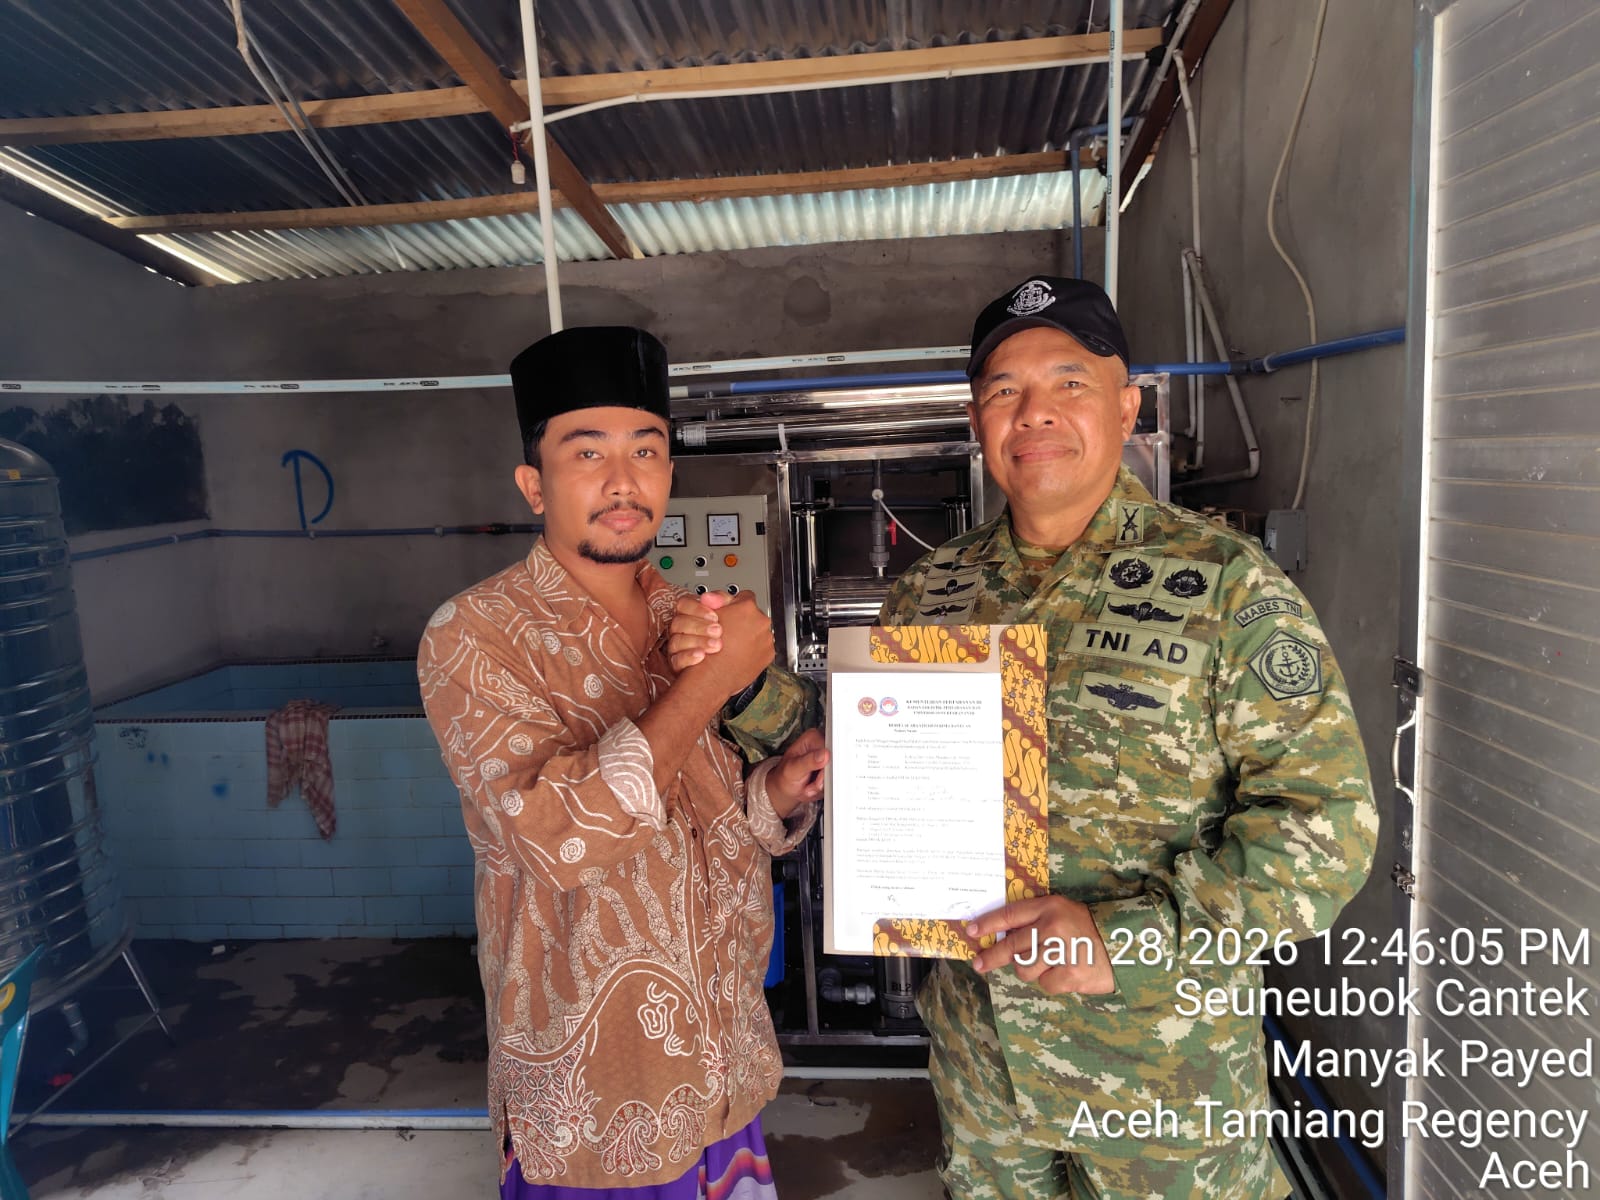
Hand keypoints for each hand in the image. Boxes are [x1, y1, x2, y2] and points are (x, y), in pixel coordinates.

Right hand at [667, 592, 725, 670]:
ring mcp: (678, 647)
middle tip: (718, 631)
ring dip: (698, 641)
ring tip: (716, 645)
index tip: (715, 616)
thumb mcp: (732, 614)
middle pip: (679, 622)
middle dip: (700, 626)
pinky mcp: (678, 664)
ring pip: (677, 641)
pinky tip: (702, 656)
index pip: (684, 604)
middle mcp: (682, 630)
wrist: (731, 667)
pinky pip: (677, 660)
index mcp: (692, 615)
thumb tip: (709, 597)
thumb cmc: (730, 638)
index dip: (697, 608)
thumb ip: (723, 601)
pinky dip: (689, 657)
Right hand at [682, 592, 772, 694]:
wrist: (713, 677)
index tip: (731, 612)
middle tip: (730, 630)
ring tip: (734, 644)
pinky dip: (754, 650)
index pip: (745, 596)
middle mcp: (761, 621)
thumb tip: (713, 595)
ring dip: (749, 636)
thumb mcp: (706, 618)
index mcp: (746, 607)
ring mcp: (766, 638)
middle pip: (753, 615)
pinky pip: (762, 647)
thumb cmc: (708, 649)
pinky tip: (741, 654)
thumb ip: (715, 601)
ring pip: (758, 631)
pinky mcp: (769, 654)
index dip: (735, 605)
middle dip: (743, 621)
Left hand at [765, 728, 827, 817]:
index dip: (827, 764)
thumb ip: (808, 761)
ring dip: (821, 785)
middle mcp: (822, 746)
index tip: (819, 773)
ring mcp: (828, 760)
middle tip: (809, 782)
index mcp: (813, 738)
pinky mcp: (830, 772)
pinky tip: (812, 786)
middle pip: (835, 764)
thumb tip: (824, 754)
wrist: (785, 788)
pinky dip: (823, 789)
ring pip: (835, 775)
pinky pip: (834, 783)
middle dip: (823, 779)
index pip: (831, 748)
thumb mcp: (793, 769)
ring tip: (808, 784)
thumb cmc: (785, 775)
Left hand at [966, 896, 1115, 994]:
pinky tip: (1065, 972)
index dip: (988, 924)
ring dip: (1031, 969)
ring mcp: (1060, 952)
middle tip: (979, 964)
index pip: (1010, 915)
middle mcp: (1052, 927)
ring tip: (1049, 963)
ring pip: (1025, 968)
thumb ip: (1035, 919)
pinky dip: (1051, 981)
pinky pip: (1044, 983)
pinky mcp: (1069, 974)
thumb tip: (1002, 936)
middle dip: (991, 957)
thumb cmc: (1089, 928)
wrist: (1125, 946)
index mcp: (1049, 907)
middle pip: (1011, 946)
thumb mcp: (1063, 912)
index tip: (971, 931)